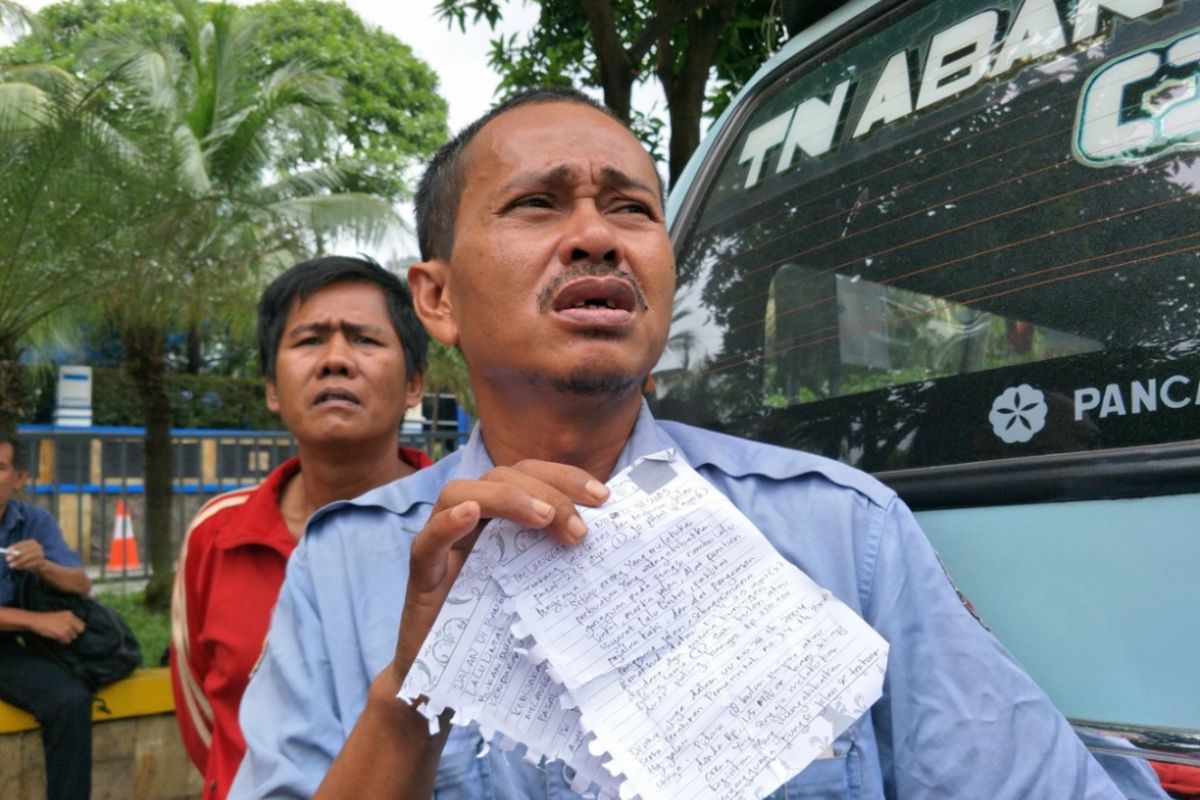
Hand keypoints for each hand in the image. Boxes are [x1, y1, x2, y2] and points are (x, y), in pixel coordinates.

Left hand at [5, 539, 45, 574]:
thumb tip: (9, 552)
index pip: (23, 543)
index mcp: (33, 542)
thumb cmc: (27, 558)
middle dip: (16, 555)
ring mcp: (41, 554)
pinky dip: (25, 566)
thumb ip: (15, 552)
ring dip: (19, 561)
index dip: (15, 547)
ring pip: (29, 557)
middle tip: (7, 559)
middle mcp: (38, 546)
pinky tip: (20, 567)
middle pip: (26, 550)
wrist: (41, 565)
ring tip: (13, 565)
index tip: (8, 551)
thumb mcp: (21, 554)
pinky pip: (32, 563)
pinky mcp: (42, 561)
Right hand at [31, 609, 84, 643]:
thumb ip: (68, 620)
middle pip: (79, 631)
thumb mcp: (60, 616)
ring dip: (67, 638)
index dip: (77, 629)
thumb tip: (75, 629)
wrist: (36, 621)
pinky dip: (63, 641)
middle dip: (74, 634)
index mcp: (70, 614)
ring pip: (73, 637)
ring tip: (59, 636)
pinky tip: (57, 639)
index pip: (82, 624)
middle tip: (66, 635)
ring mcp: (67, 627)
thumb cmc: (46, 619)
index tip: (73, 631)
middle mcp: (70, 620)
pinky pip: (67, 641)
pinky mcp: (62, 633)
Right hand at [393, 460, 609, 684]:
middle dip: (547, 491)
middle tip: (579, 530)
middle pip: (503, 476)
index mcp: (503, 521)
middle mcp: (472, 524)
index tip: (603, 498)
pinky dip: (447, 523)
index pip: (531, 477)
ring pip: (460, 493)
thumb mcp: (541, 591)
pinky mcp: (424, 578)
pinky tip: (470, 514)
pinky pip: (427, 542)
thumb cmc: (501, 632)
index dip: (565, 478)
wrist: (452, 683)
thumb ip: (562, 562)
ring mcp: (443, 547)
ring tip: (543, 518)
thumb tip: (615, 547)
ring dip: (507, 497)